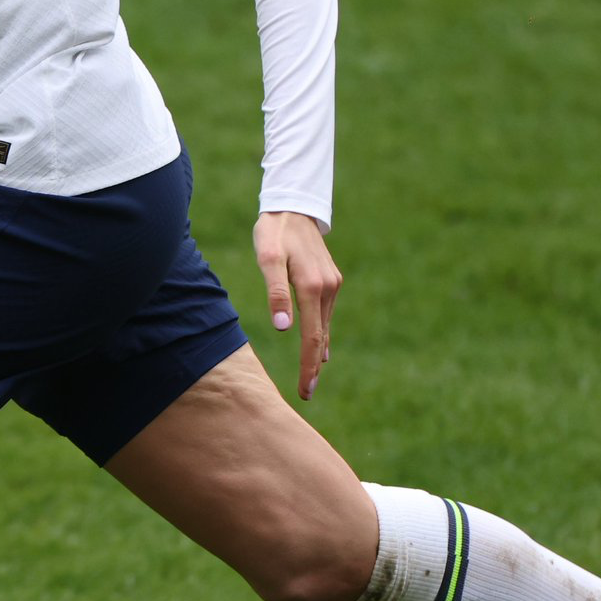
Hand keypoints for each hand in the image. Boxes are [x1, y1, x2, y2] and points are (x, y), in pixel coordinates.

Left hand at [253, 211, 341, 399]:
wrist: (293, 206)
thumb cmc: (274, 232)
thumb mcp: (268, 259)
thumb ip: (276, 292)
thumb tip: (282, 328)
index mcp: (311, 287)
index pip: (311, 337)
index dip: (308, 366)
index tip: (304, 390)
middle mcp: (327, 288)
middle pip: (321, 337)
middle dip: (314, 367)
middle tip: (306, 393)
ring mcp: (332, 284)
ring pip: (324, 326)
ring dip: (318, 351)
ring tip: (311, 377)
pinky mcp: (331, 280)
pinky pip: (326, 314)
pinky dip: (322, 333)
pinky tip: (320, 347)